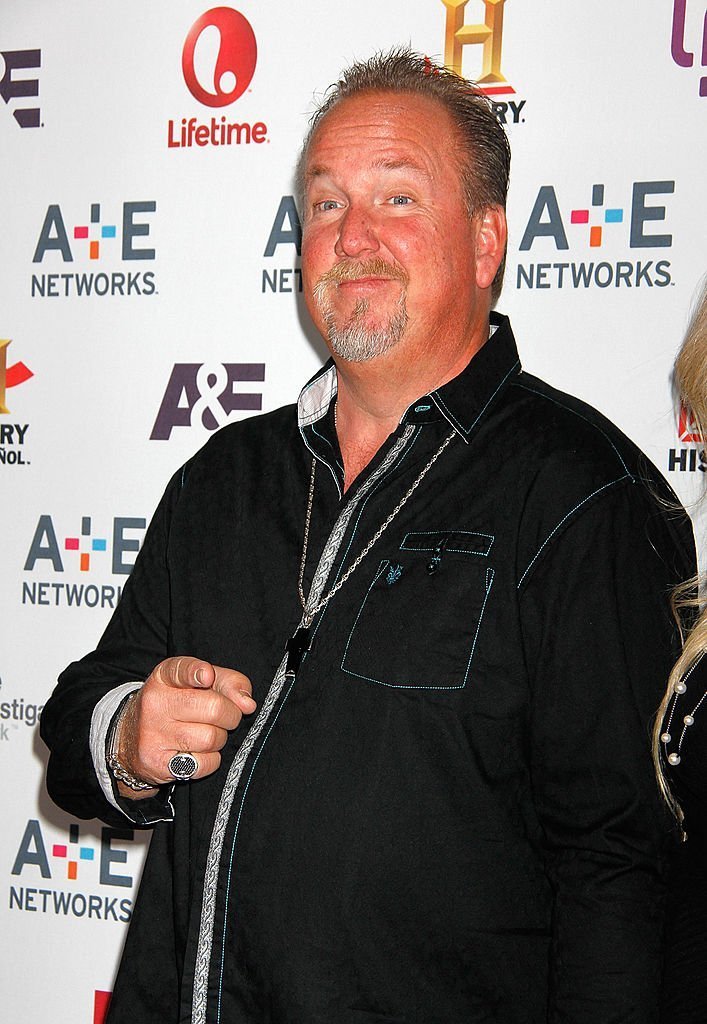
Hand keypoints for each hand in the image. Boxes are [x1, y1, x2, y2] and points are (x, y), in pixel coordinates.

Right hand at [115, 656, 255, 797]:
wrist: (132, 740)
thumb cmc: (178, 706)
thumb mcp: (200, 684)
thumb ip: (229, 683)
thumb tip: (248, 704)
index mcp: (164, 677)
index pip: (181, 670)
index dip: (197, 672)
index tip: (207, 677)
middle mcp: (154, 703)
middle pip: (214, 708)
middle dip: (230, 715)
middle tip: (224, 717)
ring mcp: (152, 734)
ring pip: (212, 738)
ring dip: (219, 738)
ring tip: (205, 733)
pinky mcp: (157, 764)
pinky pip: (205, 763)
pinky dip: (210, 760)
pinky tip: (196, 752)